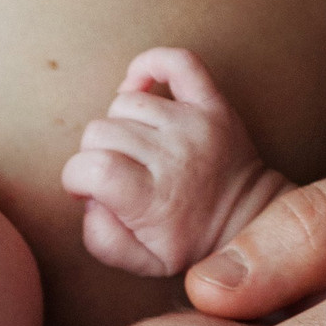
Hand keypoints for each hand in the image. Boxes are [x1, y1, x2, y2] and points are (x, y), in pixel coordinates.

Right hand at [61, 48, 289, 277]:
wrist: (249, 220)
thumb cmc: (190, 242)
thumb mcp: (144, 263)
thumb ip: (102, 240)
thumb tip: (89, 200)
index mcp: (152, 198)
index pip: (89, 166)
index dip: (75, 178)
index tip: (88, 190)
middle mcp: (172, 154)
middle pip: (99, 131)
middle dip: (95, 155)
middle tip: (116, 174)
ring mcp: (193, 123)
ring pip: (125, 102)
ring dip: (120, 125)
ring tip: (135, 147)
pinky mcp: (211, 102)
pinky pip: (177, 61)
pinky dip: (151, 64)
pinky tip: (139, 86)